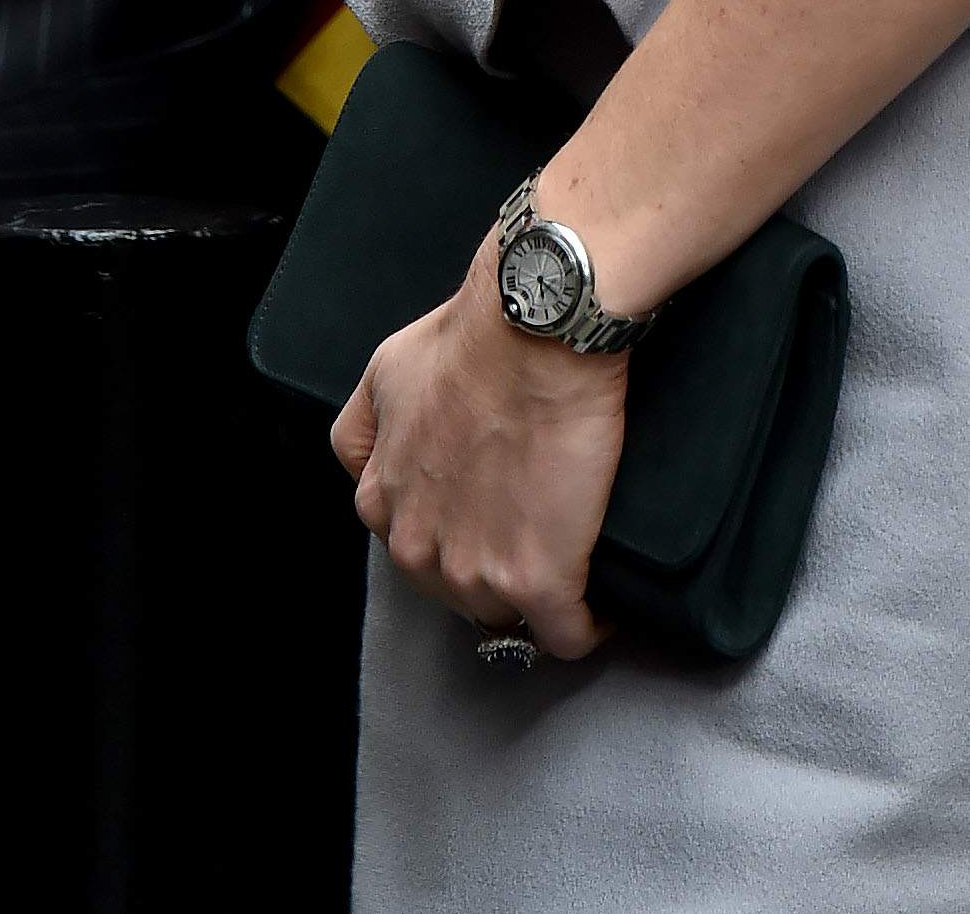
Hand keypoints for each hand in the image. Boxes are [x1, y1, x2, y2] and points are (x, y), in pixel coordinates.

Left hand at [330, 239, 625, 662]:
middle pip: (458, 591)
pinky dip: (589, 623)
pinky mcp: (539, 581)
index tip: (489, 521)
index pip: (415, 551)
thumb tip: (377, 459)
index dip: (456, 536)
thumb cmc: (472, 341)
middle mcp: (418, 548)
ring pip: (507, 614)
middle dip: (491, 568)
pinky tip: (604, 600)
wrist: (536, 333)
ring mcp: (476, 572)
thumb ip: (366, 430)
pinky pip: (566, 635)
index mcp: (383, 502)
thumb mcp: (386, 372)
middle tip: (532, 531)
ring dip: (537, 595)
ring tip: (573, 563)